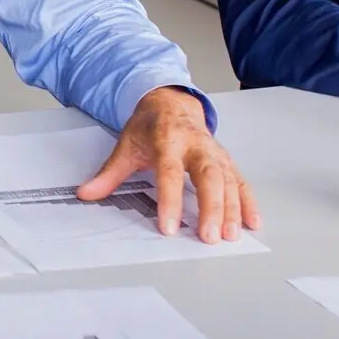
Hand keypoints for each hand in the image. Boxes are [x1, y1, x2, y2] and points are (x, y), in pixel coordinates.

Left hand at [76, 87, 259, 242]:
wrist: (172, 102)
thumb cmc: (150, 126)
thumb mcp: (126, 145)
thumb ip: (109, 173)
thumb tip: (86, 193)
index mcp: (168, 139)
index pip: (170, 172)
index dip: (170, 200)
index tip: (168, 227)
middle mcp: (196, 144)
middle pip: (208, 176)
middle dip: (211, 207)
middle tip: (209, 236)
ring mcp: (214, 151)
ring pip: (228, 180)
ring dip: (232, 208)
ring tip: (230, 235)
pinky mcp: (225, 159)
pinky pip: (240, 181)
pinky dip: (248, 202)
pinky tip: (252, 222)